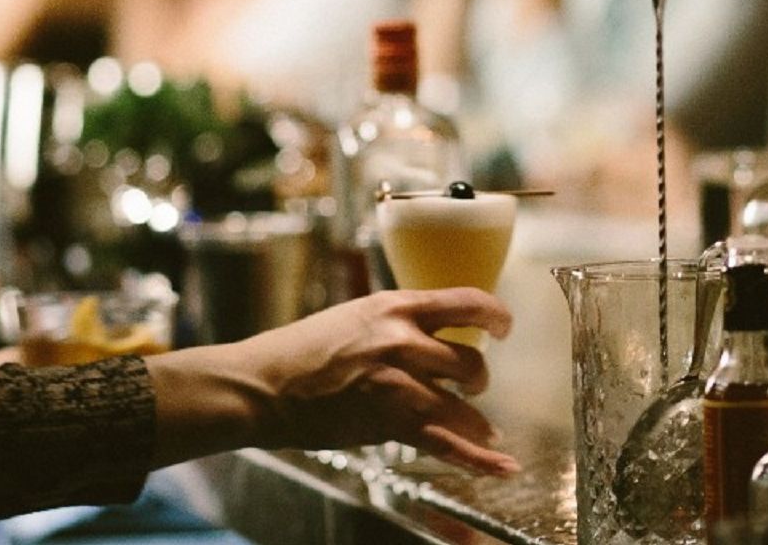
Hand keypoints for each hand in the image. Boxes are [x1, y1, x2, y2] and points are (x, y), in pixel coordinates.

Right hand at [147, 289, 518, 475]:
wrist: (263, 385)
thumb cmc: (299, 352)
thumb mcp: (352, 317)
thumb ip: (393, 323)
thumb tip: (428, 335)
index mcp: (394, 307)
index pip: (467, 301)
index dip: (496, 315)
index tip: (504, 327)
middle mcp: (403, 340)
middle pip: (473, 361)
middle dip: (478, 380)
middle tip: (470, 388)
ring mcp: (399, 383)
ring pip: (466, 404)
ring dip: (476, 420)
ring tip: (478, 427)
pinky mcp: (391, 422)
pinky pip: (449, 443)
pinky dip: (480, 460)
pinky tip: (502, 465)